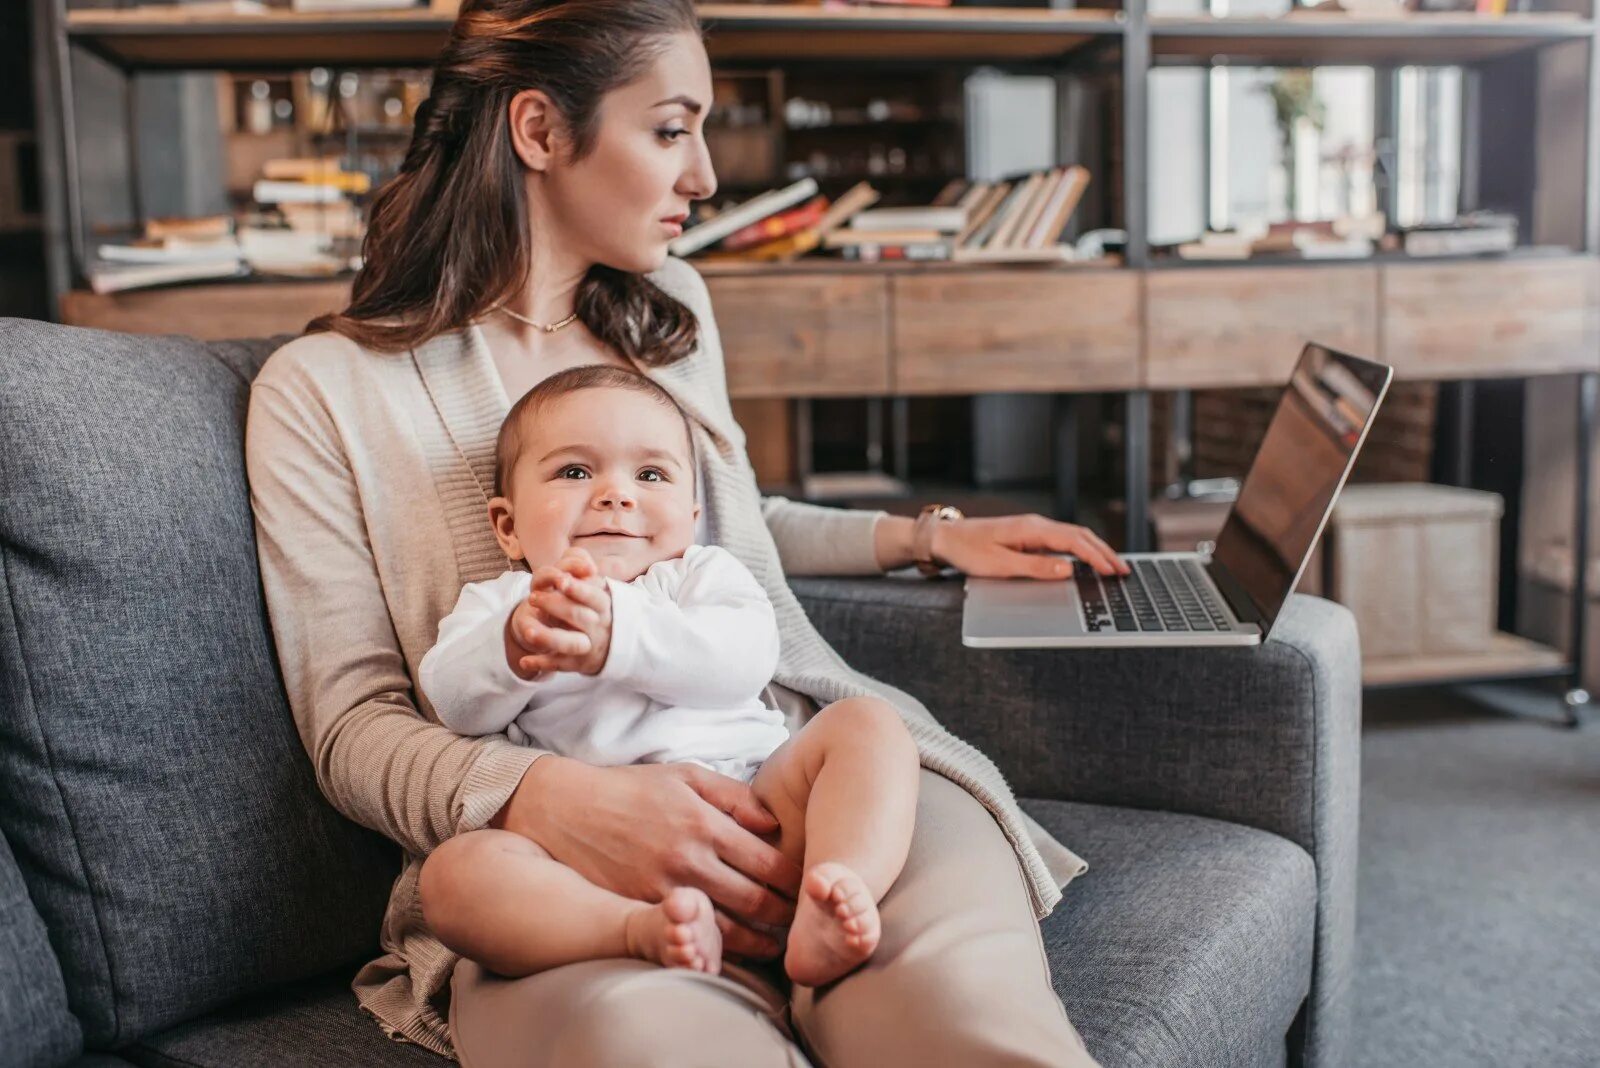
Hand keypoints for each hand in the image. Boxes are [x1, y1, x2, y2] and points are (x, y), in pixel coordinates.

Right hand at [493, 756, 801, 961]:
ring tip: (778, 944)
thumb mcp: (685, 776)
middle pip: (756, 900)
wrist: (564, 809)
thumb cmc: (629, 789)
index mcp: (705, 822)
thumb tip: (775, 823)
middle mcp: (688, 859)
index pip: (770, 862)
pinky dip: (717, 948)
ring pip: (727, 929)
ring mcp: (664, 890)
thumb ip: (734, 797)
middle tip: (805, 920)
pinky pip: (689, 936)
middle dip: (786, 914)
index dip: (797, 878)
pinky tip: (733, 952)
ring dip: (759, 941)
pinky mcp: (641, 910)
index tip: (811, 884)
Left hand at [505, 548, 613, 677]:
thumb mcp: (590, 583)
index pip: (593, 596)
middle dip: (555, 606)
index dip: (578, 589)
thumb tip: (576, 556)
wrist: (607, 641)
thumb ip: (579, 564)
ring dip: (548, 637)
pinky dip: (541, 663)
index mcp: (603, 604)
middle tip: (532, 598)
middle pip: (578, 616)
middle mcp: (598, 625)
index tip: (561, 581)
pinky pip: (558, 664)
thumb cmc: (590, 604)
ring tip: (528, 630)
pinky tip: (524, 661)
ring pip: (569, 643)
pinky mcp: (577, 662)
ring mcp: (587, 645)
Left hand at [933, 513, 1129, 579]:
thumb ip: (1035, 567)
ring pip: (1073, 536)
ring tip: (1113, 566)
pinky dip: (1080, 549)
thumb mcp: (1000, 565)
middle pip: (1080, 536)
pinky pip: (1062, 540)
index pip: (1075, 541)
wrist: (945, 538)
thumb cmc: (968, 551)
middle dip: (1104, 553)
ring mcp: (1033, 529)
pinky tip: (1087, 560)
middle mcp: (1036, 525)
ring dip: (1095, 550)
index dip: (1097, 557)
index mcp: (1031, 529)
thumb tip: (1067, 569)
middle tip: (1124, 571)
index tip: (1113, 571)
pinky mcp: (1028, 535)